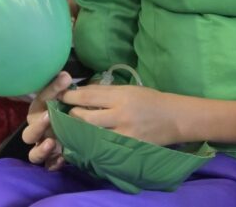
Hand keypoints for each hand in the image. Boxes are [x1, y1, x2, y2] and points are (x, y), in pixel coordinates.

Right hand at [24, 71, 72, 169]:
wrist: (75, 119)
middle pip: (28, 134)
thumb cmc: (64, 105)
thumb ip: (61, 86)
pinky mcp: (52, 158)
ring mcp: (42, 146)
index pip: (38, 103)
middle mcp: (36, 131)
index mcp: (37, 112)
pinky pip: (48, 165)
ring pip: (34, 154)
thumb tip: (65, 76)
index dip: (47, 96)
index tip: (58, 91)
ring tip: (51, 143)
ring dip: (41, 150)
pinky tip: (62, 158)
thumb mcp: (61, 94)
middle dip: (37, 127)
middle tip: (49, 119)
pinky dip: (53, 164)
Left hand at [60, 84, 180, 146]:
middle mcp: (120, 113)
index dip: (72, 96)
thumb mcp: (129, 90)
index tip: (61, 96)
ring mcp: (124, 132)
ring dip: (79, 129)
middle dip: (72, 114)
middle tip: (66, 113)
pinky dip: (93, 142)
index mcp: (121, 95)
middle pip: (86, 115)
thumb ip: (107, 92)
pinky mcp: (128, 146)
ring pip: (92, 132)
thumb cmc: (151, 100)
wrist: (175, 117)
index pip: (89, 95)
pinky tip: (86, 141)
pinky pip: (104, 145)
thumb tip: (83, 93)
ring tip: (73, 127)